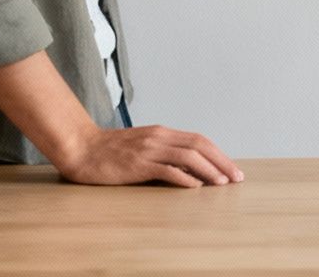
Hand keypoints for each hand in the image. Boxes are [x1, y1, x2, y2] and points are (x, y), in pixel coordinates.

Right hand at [52, 123, 245, 187]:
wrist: (81, 148)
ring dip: (208, 170)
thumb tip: (188, 169)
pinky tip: (195, 186)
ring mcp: (148, 149)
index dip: (219, 153)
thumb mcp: (142, 146)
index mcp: (162, 132)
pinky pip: (166, 169)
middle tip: (236, 177)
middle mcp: (159, 137)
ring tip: (222, 183)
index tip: (232, 168)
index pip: (199, 140)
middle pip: (200, 145)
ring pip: (188, 156)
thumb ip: (163, 153)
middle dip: (222, 161)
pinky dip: (184, 177)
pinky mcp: (137, 164)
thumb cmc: (110, 151)